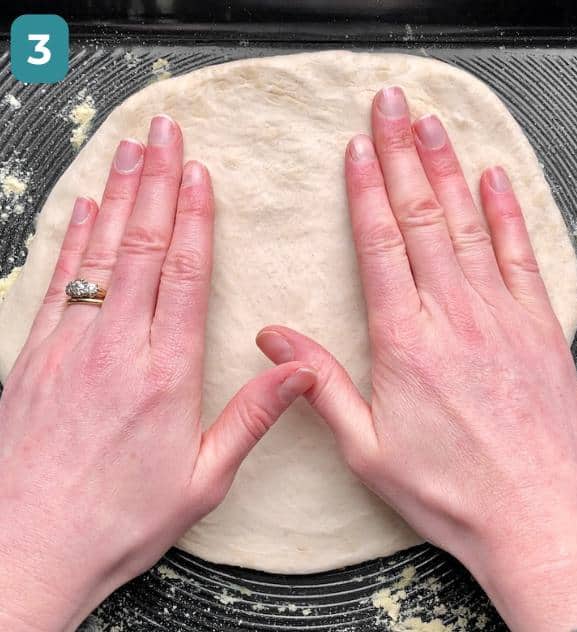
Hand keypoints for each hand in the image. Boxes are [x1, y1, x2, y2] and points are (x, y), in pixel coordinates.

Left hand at [0, 117, 313, 630]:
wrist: (27, 552)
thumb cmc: (118, 522)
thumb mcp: (204, 480)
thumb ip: (253, 417)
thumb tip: (301, 368)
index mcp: (165, 376)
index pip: (183, 275)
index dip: (193, 217)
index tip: (200, 173)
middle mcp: (114, 350)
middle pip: (139, 247)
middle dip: (155, 183)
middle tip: (164, 132)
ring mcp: (68, 349)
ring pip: (97, 255)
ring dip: (116, 195)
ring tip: (129, 149)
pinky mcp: (33, 360)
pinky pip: (59, 283)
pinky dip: (73, 240)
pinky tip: (84, 208)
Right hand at [254, 87, 576, 630]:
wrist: (540, 518)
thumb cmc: (453, 495)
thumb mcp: (368, 451)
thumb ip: (320, 385)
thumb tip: (272, 335)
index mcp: (406, 344)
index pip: (381, 246)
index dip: (366, 190)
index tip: (356, 146)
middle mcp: (457, 318)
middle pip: (424, 219)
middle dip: (403, 156)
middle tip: (391, 105)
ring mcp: (506, 319)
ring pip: (472, 226)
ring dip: (449, 169)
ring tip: (432, 124)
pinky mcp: (543, 329)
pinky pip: (523, 256)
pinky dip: (508, 214)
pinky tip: (495, 179)